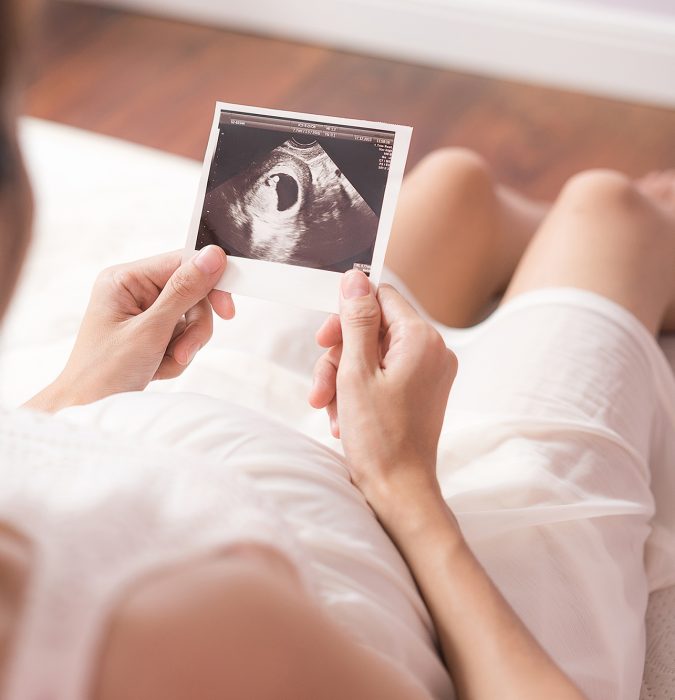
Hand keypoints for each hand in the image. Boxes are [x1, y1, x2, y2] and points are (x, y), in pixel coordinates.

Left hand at [27, 246, 233, 411]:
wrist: (86, 411)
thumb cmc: (104, 372)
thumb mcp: (150, 330)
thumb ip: (184, 291)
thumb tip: (213, 256)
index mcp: (125, 280)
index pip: (181, 263)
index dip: (208, 283)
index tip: (227, 309)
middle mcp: (134, 291)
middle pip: (191, 294)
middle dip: (193, 327)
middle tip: (185, 350)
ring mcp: (144, 313)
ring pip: (191, 318)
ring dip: (186, 345)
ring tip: (167, 363)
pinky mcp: (152, 334)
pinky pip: (184, 337)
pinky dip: (178, 356)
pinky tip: (158, 369)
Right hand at [309, 270, 456, 519]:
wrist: (399, 490)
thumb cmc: (379, 437)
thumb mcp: (357, 371)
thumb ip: (356, 321)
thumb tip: (355, 278)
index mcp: (422, 339)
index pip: (382, 298)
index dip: (347, 313)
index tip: (324, 337)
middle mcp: (432, 351)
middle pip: (374, 330)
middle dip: (339, 356)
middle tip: (320, 385)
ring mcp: (429, 373)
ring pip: (373, 355)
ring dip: (342, 379)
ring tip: (327, 409)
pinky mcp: (420, 391)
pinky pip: (383, 376)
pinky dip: (358, 391)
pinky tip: (341, 418)